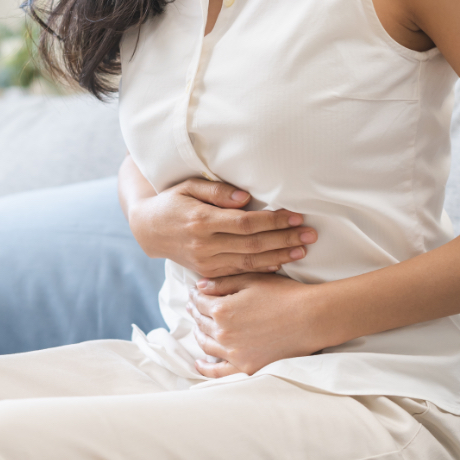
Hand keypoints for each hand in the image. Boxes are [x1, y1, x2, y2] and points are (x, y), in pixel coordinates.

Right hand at [127, 178, 316, 277]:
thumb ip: (217, 192)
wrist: (149, 230)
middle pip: (253, 244)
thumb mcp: (189, 187)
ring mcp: (206, 262)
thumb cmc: (172, 202)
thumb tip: (246, 197)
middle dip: (284, 239)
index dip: (273, 221)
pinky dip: (262, 269)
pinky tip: (281, 263)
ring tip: (303, 250)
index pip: (246, 223)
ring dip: (279, 256)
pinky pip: (240, 272)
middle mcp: (205, 245)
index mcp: (202, 221)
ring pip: (249, 262)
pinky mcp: (208, 272)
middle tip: (310, 234)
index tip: (296, 216)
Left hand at [186, 273, 324, 377]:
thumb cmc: (284, 295)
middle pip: (201, 323)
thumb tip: (199, 287)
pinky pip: (219, 371)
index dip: (196, 295)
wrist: (311, 318)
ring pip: (206, 344)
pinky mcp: (246, 367)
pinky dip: (206, 368)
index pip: (200, 302)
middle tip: (195, 308)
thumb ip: (222, 283)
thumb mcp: (252, 280)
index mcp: (222, 309)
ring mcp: (233, 353)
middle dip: (196, 313)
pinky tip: (200, 363)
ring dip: (199, 334)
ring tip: (198, 328)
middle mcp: (223, 333)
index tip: (195, 293)